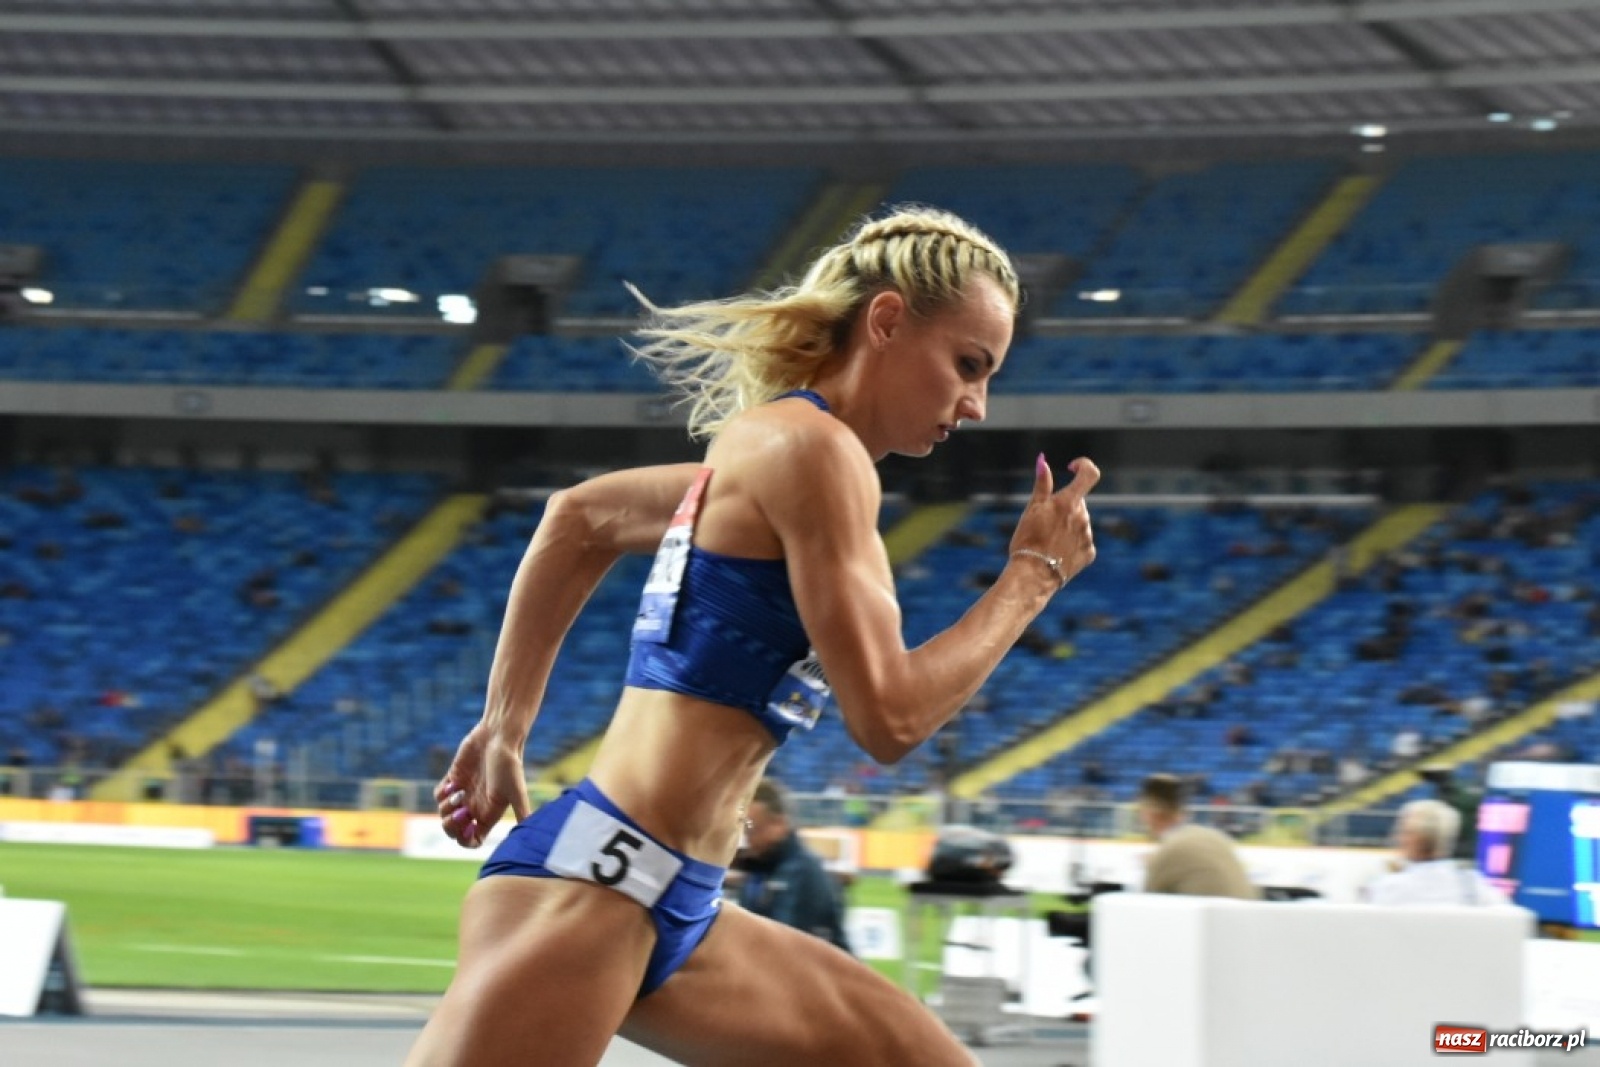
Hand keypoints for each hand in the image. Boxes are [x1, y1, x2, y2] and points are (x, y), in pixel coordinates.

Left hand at [434, 722, 532, 848]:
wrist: (499, 735)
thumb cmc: (510, 764)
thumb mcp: (517, 791)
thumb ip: (522, 813)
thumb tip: (531, 833)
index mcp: (489, 814)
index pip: (472, 840)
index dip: (465, 840)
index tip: (468, 827)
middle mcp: (475, 807)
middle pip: (454, 831)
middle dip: (451, 826)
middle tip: (460, 811)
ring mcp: (463, 793)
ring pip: (444, 813)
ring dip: (446, 807)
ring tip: (458, 792)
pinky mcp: (454, 779)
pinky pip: (439, 795)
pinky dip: (442, 793)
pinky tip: (453, 783)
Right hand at [1009, 454, 1100, 588]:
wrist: (1033, 575)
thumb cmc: (1028, 540)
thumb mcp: (1032, 509)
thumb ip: (1042, 483)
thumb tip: (1043, 460)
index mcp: (1070, 502)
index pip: (1090, 474)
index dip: (1083, 466)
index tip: (1071, 468)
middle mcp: (1083, 517)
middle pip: (1078, 503)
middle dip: (1065, 506)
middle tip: (1044, 522)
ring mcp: (1088, 536)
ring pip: (1080, 522)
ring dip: (1067, 525)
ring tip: (1048, 541)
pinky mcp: (1089, 553)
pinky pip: (1082, 542)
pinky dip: (1071, 543)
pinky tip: (1056, 552)